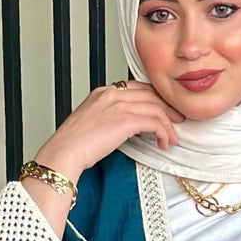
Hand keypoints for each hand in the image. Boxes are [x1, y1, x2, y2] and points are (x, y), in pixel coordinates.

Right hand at [32, 80, 186, 184]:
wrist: (64, 152)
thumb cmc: (72, 144)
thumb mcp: (90, 123)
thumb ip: (107, 118)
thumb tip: (123, 128)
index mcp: (102, 92)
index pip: (137, 88)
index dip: (154, 98)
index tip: (163, 109)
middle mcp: (111, 94)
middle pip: (150, 94)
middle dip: (167, 107)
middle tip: (177, 120)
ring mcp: (118, 105)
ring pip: (155, 107)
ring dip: (168, 124)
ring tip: (172, 137)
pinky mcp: (124, 121)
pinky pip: (154, 122)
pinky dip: (163, 132)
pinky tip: (163, 143)